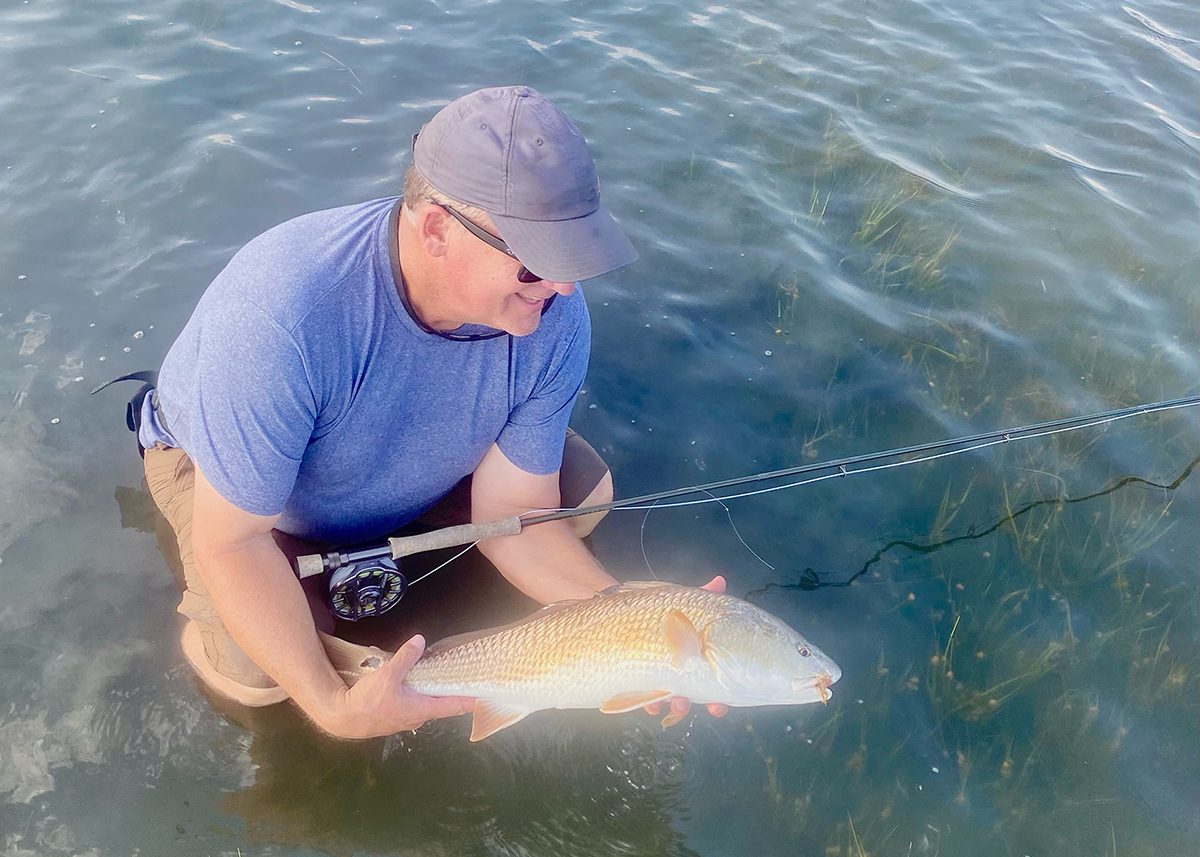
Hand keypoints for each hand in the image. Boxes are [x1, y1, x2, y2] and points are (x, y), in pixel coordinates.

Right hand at [320, 634, 473, 739]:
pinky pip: (410, 705)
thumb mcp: (387, 675)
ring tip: (436, 678)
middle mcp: (417, 718)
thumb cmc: (368, 702)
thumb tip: (420, 641)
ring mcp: (405, 720)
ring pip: (424, 705)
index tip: (486, 696)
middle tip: (462, 680)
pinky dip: (415, 695)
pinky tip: (409, 684)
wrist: (342, 719)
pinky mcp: (393, 718)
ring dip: (431, 693)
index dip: (470, 701)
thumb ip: (405, 658)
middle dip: (451, 693)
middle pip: (441, 705)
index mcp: (422, 709)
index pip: (454, 706)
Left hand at [645, 575, 729, 724]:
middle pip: (693, 693)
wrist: (608, 608)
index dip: (720, 695)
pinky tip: (652, 701)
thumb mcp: (679, 601)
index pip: (712, 679)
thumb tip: (720, 582)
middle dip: (701, 702)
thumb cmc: (650, 609)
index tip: (721, 703)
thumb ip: (702, 595)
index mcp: (694, 654)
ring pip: (670, 698)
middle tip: (701, 706)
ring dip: (677, 704)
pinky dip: (649, 701)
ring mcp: (655, 676)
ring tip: (677, 702)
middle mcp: (677, 669)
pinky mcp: (633, 679)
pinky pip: (644, 697)